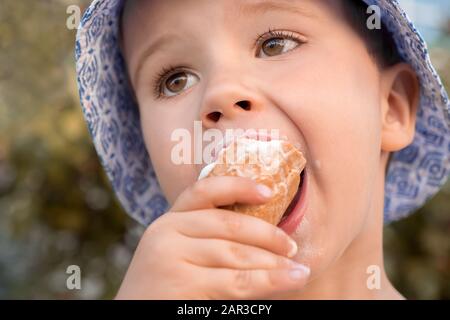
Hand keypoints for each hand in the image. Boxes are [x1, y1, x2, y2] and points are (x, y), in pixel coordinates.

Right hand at [115, 176, 309, 298]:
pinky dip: (270, 280)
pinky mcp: (181, 284)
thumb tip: (262, 234)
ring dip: (274, 262)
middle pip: (229, 224)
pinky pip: (237, 281)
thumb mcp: (178, 255)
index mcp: (167, 221)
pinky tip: (292, 278)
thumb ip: (205, 239)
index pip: (203, 191)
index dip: (238, 185)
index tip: (269, 191)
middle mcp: (166, 232)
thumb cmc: (164, 290)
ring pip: (237, 254)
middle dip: (268, 235)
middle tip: (292, 247)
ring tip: (299, 270)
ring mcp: (171, 257)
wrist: (133, 318)